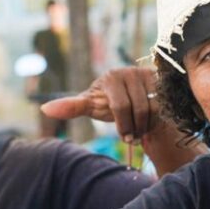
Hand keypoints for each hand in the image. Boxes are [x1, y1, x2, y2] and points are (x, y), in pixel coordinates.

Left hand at [41, 67, 157, 142]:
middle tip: (133, 136)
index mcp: (110, 77)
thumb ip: (71, 107)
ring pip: (154, 107)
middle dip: (136, 128)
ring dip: (148, 124)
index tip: (125, 138)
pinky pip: (165, 104)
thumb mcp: (91, 106)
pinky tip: (152, 120)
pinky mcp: (163, 79)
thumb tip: (44, 109)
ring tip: (142, 128)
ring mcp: (147, 73)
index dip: (123, 126)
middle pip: (139, 108)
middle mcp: (129, 71)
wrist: (132, 99)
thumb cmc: (107, 104)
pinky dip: (159, 118)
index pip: (119, 106)